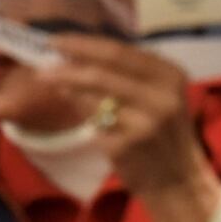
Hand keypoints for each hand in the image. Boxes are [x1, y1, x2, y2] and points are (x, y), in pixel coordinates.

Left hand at [46, 35, 220, 221]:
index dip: (82, 44)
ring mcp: (146, 122)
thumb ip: (121, 73)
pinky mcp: (130, 145)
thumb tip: (72, 54)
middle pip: (101, 72)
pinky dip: (79, 111)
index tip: (55, 40)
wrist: (179, 181)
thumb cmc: (161, 131)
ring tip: (50, 80)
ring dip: (66, 87)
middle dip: (67, 65)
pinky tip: (74, 107)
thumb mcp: (155, 95)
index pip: (118, 51)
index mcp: (169, 75)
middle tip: (41, 60)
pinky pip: (92, 121)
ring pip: (92, 96)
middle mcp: (162, 96)